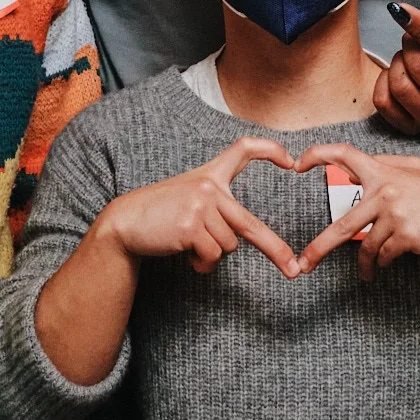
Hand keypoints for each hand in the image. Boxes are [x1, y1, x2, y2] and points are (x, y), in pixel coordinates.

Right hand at [91, 136, 302, 279]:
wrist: (125, 222)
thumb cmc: (159, 214)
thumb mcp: (188, 198)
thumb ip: (215, 207)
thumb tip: (237, 239)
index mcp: (209, 175)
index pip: (243, 149)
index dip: (269, 150)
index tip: (291, 160)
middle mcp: (208, 187)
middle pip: (249, 225)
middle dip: (275, 251)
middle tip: (293, 269)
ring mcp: (200, 205)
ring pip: (227, 246)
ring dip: (210, 255)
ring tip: (188, 245)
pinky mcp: (191, 226)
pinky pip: (212, 256)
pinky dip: (201, 263)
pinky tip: (184, 252)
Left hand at [294, 144, 419, 279]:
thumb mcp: (414, 169)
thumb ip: (383, 165)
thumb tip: (349, 168)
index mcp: (383, 171)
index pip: (344, 154)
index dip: (318, 155)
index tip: (297, 164)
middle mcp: (385, 191)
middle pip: (342, 226)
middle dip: (319, 248)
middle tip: (303, 264)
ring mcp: (395, 215)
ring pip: (365, 247)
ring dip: (364, 264)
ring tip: (366, 274)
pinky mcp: (406, 237)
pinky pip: (384, 255)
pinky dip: (383, 262)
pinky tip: (388, 263)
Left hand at [372, 0, 419, 133]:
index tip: (400, 9)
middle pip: (419, 66)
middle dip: (410, 44)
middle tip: (412, 40)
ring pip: (400, 84)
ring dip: (397, 63)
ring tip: (407, 58)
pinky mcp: (412, 129)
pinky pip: (383, 102)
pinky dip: (383, 83)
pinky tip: (397, 75)